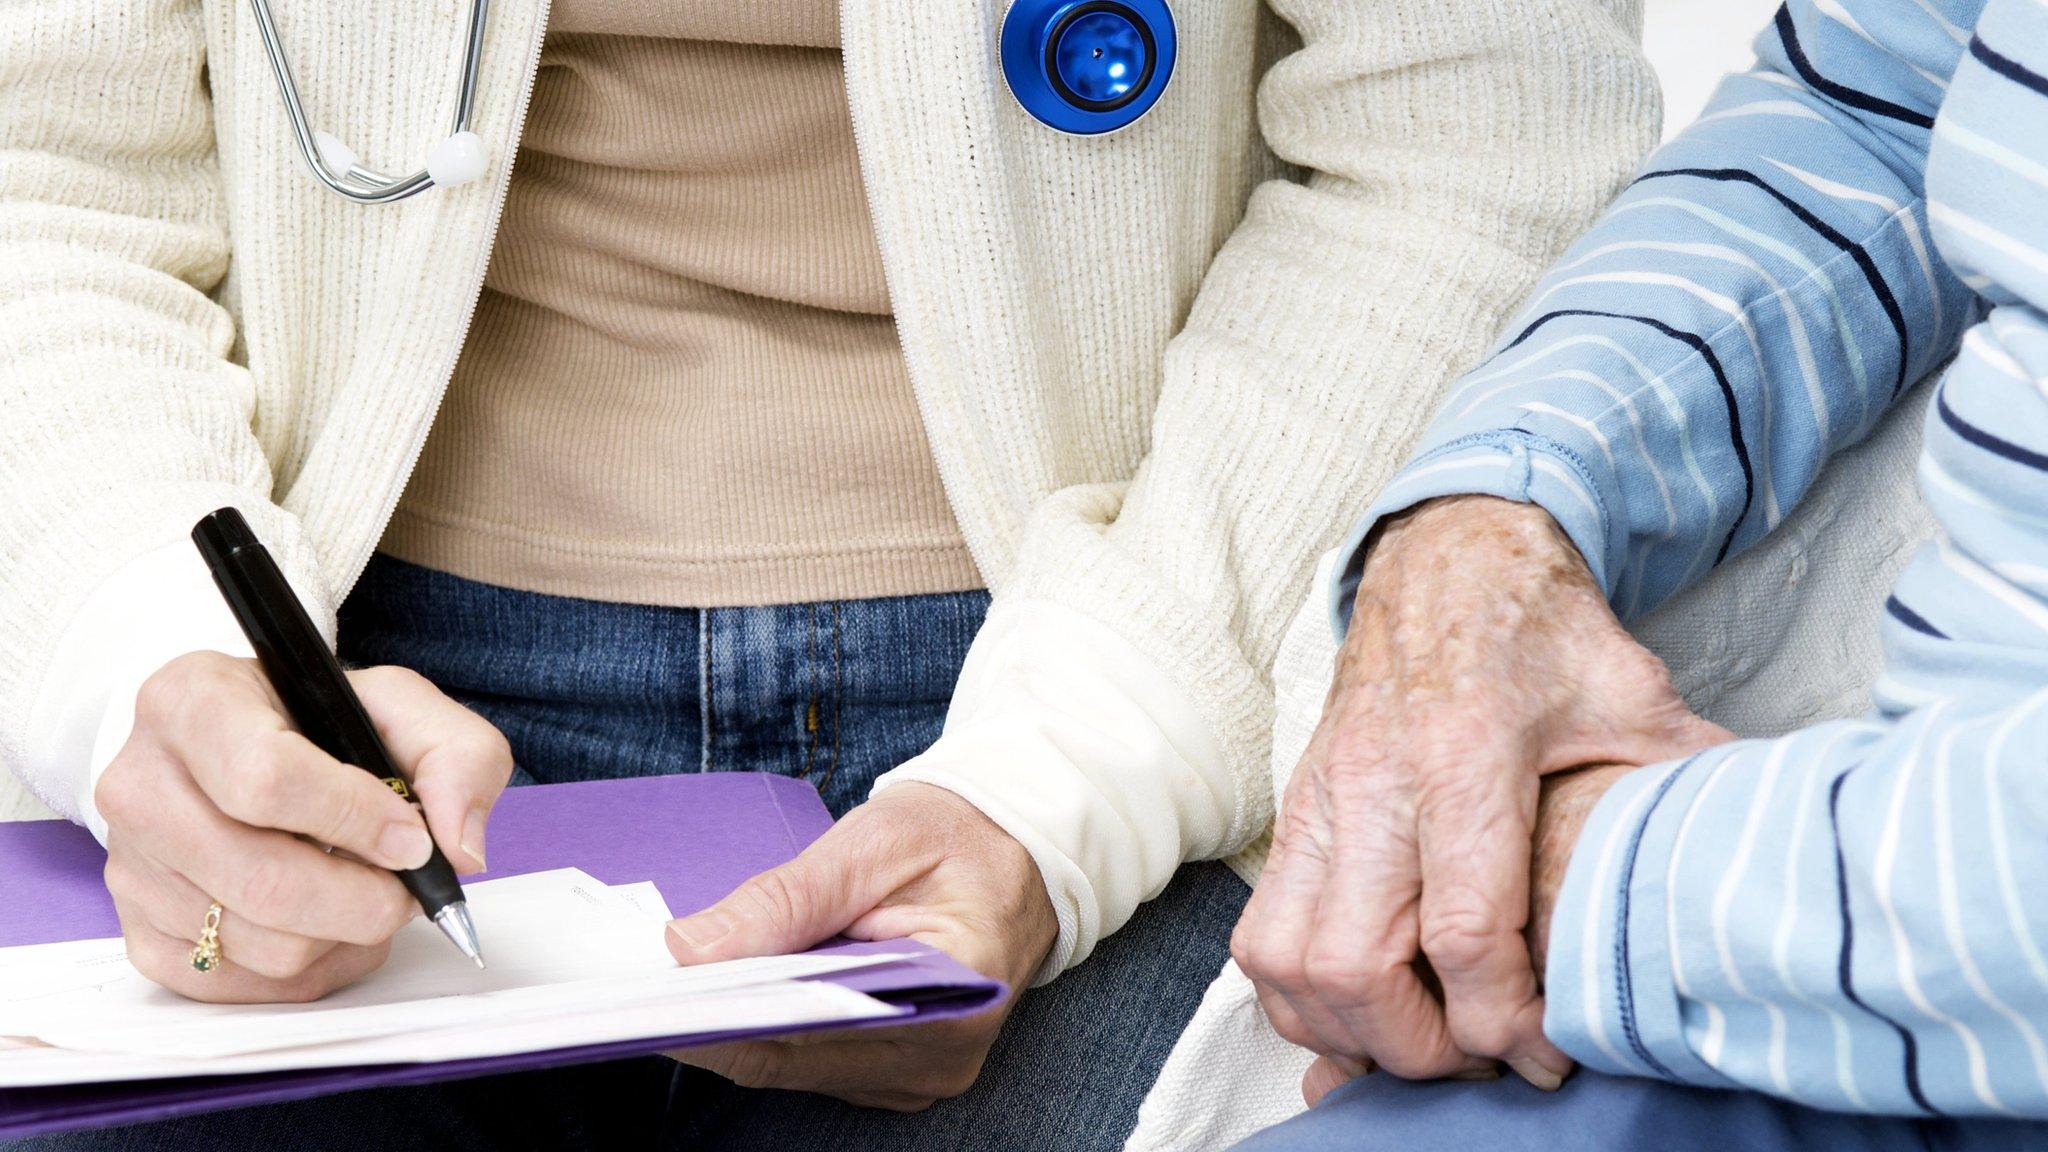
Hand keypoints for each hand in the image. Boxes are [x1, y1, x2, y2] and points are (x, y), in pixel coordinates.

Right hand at [97, 652, 510, 1002]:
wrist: (248, 748)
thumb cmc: (319, 724)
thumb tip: (458, 848)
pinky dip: (308, 969)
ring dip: (342, 935)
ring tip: (366, 894)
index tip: (411, 839)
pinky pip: (238, 985)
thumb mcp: (401, 706)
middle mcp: (139, 784)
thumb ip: (456, 757)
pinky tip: (329, 926)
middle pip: (262, 881)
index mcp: (191, 702)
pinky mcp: (138, 931)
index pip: (266, 781)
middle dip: (363, 899)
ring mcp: (130, 865)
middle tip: (405, 887)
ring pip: (260, 945)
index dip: (355, 820)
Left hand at [663, 783, 1056, 1111]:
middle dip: (722, 1023)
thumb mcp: (872, 844)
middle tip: (648, 984)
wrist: (1019, 844)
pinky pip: (820, 1060)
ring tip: (688, 979)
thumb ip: (783, 900)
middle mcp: (945, 1054)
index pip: (817, 1032)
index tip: (656, 998)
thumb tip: (688, 947)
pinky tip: (744, 986)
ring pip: (801, 1067)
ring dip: (745, 1025)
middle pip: (799, 1061)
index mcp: (957, 996)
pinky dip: (778, 1026)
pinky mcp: (905, 1066)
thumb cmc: (957, 833)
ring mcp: (927, 1070)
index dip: (728, 1021)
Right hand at [1232, 495, 1728, 1102]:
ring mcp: (1319, 800)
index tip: (1547, 1056)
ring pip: (1288, 963)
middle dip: (1421, 1048)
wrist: (1445, 559)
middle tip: (1481, 1061)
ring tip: (1421, 1044)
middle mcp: (1375, 785)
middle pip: (1357, 968)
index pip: (1465, 932)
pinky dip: (1300, 995)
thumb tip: (1760, 850)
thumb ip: (1687, 776)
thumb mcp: (1634, 695)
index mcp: (1466, 758)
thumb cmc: (1540, 632)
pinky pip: (1261, 937)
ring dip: (1349, 1031)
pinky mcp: (1292, 812)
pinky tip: (1360, 1008)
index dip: (1506, 1021)